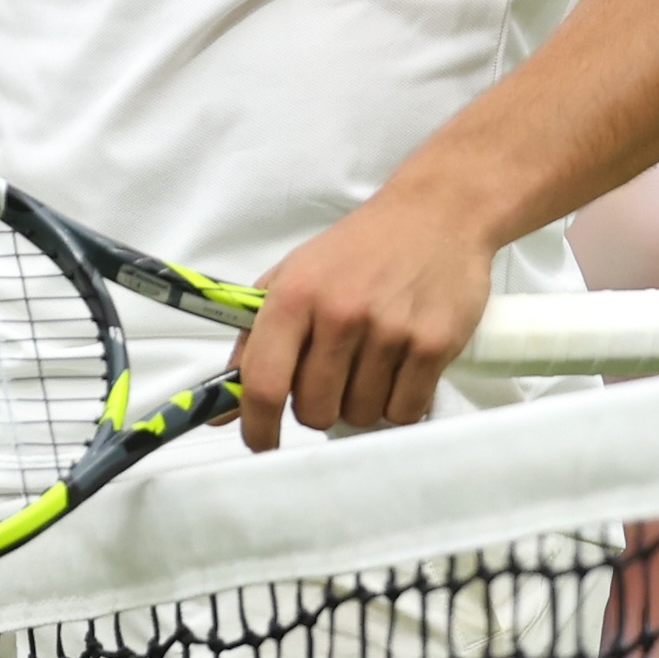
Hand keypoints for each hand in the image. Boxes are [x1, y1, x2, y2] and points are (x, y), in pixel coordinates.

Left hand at [228, 189, 497, 452]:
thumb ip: (253, 341)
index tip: (260, 443)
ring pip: (360, 416)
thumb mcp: (291, 277)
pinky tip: (398, 373)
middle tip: (330, 381)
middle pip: (314, 410)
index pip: (263, 381)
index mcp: (294, 295)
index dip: (256, 425)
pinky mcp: (433, 345)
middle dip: (317, 409)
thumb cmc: (356, 250)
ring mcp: (389, 331)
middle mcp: (339, 314)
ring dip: (360, 405)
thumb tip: (223, 410)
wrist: (436, 214)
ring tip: (368, 366)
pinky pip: (405, 411)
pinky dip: (398, 405)